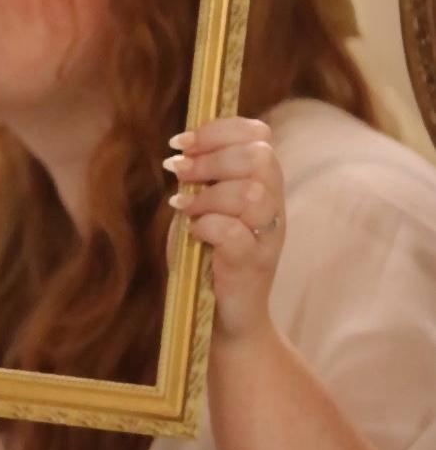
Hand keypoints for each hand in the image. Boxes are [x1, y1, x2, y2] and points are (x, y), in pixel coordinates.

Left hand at [166, 117, 284, 342]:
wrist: (220, 319)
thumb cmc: (207, 258)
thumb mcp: (203, 207)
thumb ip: (201, 178)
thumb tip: (182, 146)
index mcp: (263, 186)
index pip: (259, 137)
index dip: (220, 130)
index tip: (182, 141)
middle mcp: (273, 207)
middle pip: (259, 158)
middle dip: (210, 158)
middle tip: (177, 171)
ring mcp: (267, 237)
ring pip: (251, 193)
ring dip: (207, 195)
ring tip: (184, 208)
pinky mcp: (253, 265)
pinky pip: (235, 232)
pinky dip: (207, 226)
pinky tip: (193, 232)